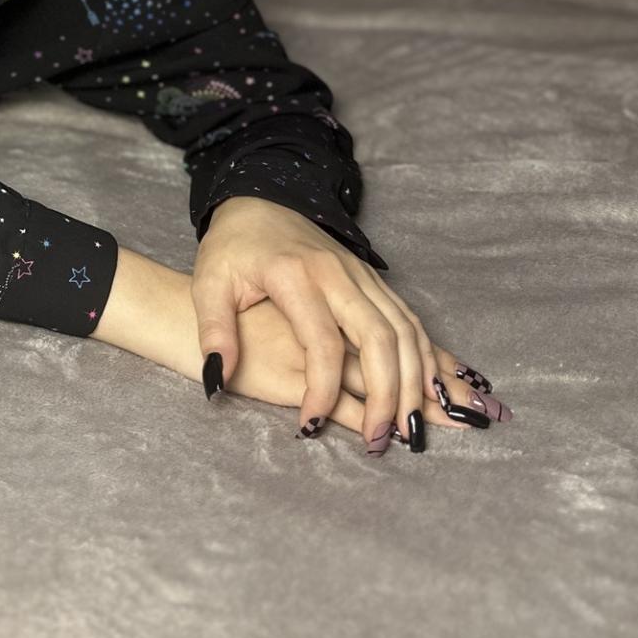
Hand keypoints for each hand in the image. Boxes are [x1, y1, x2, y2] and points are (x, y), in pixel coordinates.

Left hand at [192, 197, 512, 450]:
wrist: (261, 198)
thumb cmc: (233, 246)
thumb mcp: (209, 282)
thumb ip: (214, 330)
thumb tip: (217, 378)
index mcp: (295, 276)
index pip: (321, 343)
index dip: (321, 390)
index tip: (310, 425)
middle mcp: (337, 273)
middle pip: (379, 339)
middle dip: (387, 394)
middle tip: (382, 440)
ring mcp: (361, 274)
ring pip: (404, 330)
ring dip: (415, 381)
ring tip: (411, 428)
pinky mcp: (373, 278)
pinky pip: (409, 320)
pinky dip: (425, 357)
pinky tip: (428, 391)